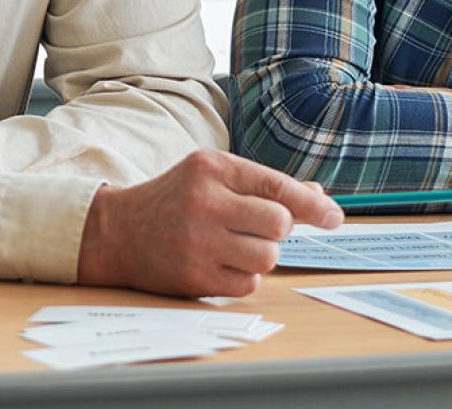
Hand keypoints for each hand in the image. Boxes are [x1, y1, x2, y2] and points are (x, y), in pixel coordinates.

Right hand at [76, 149, 342, 298]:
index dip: (313, 204)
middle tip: (255, 229)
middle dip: (276, 230)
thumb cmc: (175, 200)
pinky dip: (243, 277)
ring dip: (261, 255)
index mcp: (212, 168)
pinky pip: (249, 284)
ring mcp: (198, 241)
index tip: (334, 217)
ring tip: (235, 246)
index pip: (277, 186)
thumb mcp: (212, 177)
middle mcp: (205, 202)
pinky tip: (220, 263)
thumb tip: (318, 198)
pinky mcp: (195, 277)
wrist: (117, 232)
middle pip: (279, 224)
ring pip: (268, 257)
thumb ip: (262, 186)